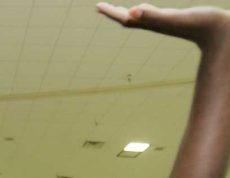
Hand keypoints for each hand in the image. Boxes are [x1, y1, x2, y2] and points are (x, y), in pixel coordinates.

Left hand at [96, 3, 229, 48]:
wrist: (222, 34)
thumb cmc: (201, 24)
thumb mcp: (174, 17)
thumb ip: (153, 16)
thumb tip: (132, 12)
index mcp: (153, 23)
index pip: (126, 18)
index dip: (111, 12)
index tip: (97, 6)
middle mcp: (157, 24)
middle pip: (130, 19)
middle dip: (115, 13)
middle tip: (101, 7)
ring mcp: (167, 23)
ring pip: (142, 19)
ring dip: (129, 14)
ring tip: (121, 11)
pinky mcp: (178, 21)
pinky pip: (155, 17)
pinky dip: (146, 12)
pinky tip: (146, 11)